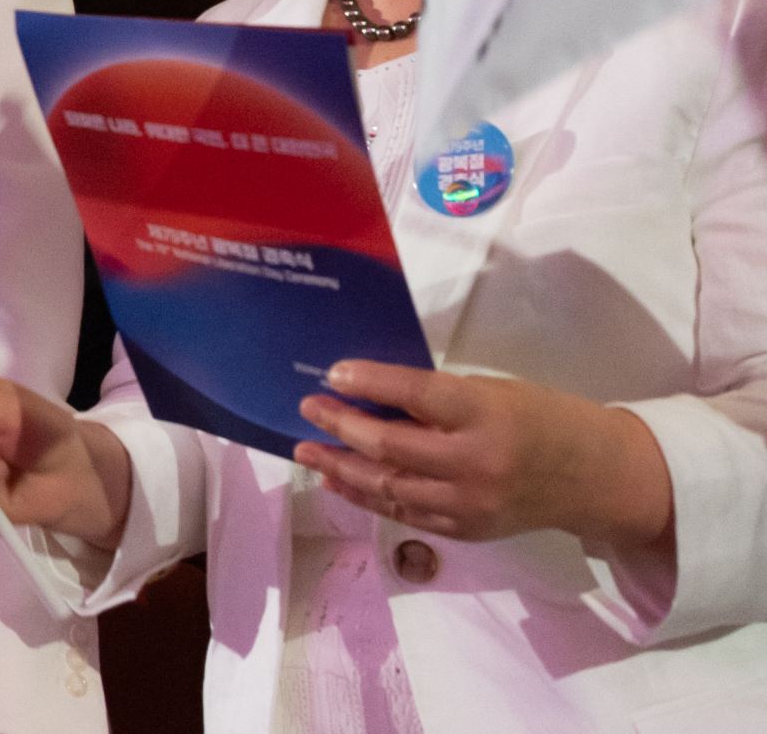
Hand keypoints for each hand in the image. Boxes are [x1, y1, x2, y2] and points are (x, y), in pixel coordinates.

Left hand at [297, 361, 675, 547]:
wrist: (596, 478)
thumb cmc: (542, 418)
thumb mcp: (494, 391)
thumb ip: (437, 398)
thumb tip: (369, 394)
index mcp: (487, 414)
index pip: (416, 394)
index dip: (369, 382)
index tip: (332, 373)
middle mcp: (476, 463)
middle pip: (391, 446)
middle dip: (341, 425)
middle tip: (308, 408)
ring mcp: (470, 503)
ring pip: (388, 486)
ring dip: (341, 466)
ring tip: (307, 448)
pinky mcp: (466, 530)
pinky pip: (405, 513)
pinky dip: (366, 497)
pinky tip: (338, 479)